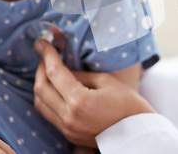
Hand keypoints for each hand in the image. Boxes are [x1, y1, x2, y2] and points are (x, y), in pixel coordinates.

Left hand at [34, 40, 154, 147]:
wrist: (137, 133)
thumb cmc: (127, 103)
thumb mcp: (105, 80)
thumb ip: (80, 74)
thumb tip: (62, 67)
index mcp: (80, 101)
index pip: (54, 73)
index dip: (47, 55)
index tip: (42, 43)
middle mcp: (69, 117)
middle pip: (41, 89)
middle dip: (40, 68)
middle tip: (45, 55)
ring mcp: (67, 128)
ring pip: (40, 104)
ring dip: (41, 84)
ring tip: (48, 71)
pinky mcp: (68, 134)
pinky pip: (49, 114)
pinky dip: (47, 98)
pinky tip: (55, 88)